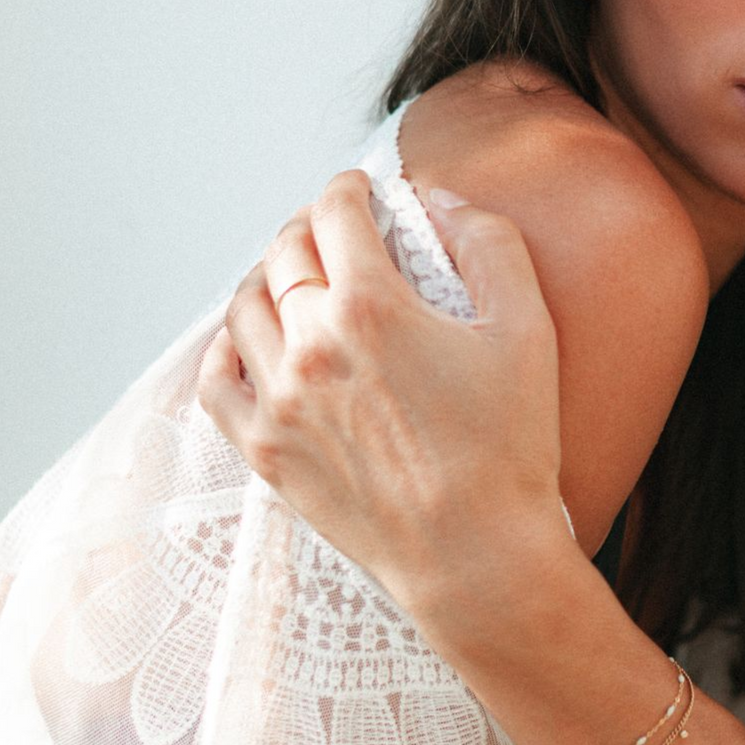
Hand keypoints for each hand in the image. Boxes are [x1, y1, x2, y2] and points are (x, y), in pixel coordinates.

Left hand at [196, 168, 568, 611]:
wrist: (476, 557)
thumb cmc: (509, 447)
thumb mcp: (527, 328)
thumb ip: (488, 243)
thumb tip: (442, 200)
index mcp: (371, 307)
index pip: (334, 213)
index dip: (347, 187)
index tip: (360, 189)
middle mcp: (311, 345)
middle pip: (284, 252)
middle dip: (310, 226)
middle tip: (334, 230)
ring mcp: (279, 400)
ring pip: (244, 307)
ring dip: (267, 276)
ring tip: (294, 277)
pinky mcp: (265, 451)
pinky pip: (217, 382)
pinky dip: (225, 348)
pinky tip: (249, 340)